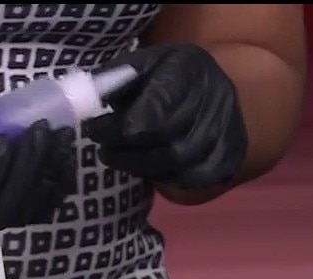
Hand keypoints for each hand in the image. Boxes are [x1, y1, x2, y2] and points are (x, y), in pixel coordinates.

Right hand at [0, 81, 77, 231]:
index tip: (1, 139)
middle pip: (6, 210)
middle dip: (27, 171)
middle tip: (40, 131)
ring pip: (27, 210)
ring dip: (48, 174)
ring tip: (59, 137)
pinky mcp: (13, 207)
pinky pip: (40, 206)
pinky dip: (57, 183)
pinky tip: (65, 154)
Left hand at [85, 44, 247, 188]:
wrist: (213, 88)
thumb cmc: (167, 75)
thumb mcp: (141, 65)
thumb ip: (114, 80)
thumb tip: (83, 98)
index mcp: (189, 69)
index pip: (151, 111)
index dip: (118, 128)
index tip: (94, 130)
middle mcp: (215, 98)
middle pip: (165, 140)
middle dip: (126, 151)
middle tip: (104, 151)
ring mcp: (226, 130)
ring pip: (178, 164)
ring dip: (142, 167)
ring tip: (120, 159)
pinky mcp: (229, 156)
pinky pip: (193, 179)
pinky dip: (166, 178)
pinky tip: (149, 168)